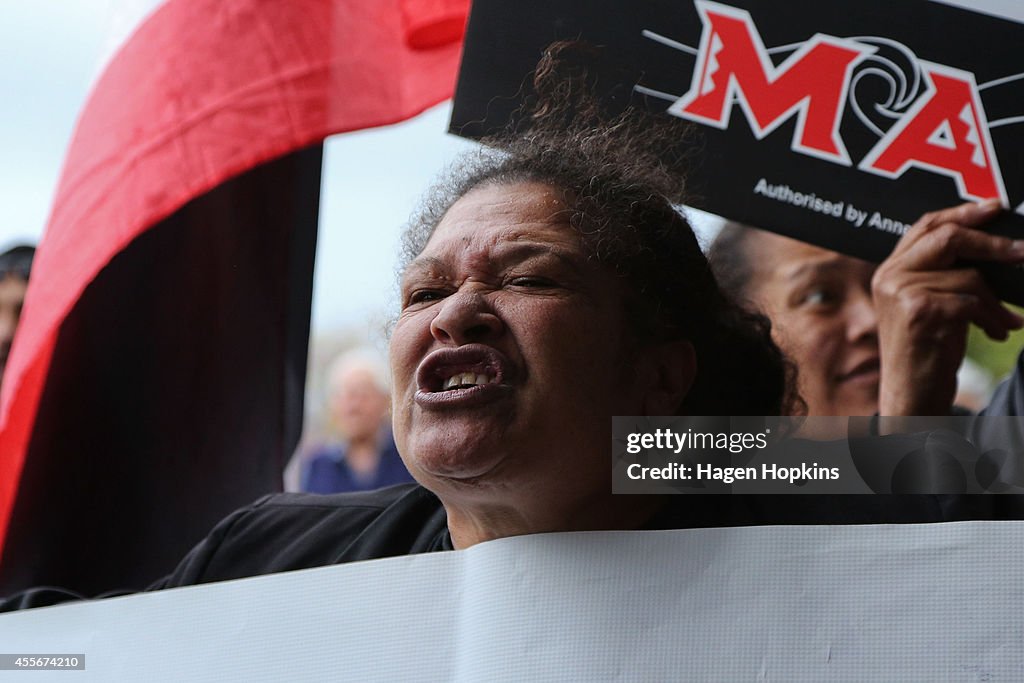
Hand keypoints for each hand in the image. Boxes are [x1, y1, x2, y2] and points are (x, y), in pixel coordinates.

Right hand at [872, 200, 1023, 414]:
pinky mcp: (918, 312)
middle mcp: (888, 277)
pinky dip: (992, 318)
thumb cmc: (926, 350)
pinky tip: (995, 334)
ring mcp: (900, 294)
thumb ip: (944, 274)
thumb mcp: (931, 305)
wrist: (911, 395)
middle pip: (947, 237)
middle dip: (991, 243)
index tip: (996, 207)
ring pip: (968, 276)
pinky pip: (971, 301)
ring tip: (1004, 322)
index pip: (926, 225)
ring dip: (996, 302)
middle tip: (1022, 251)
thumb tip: (995, 246)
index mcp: (889, 270)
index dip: (963, 213)